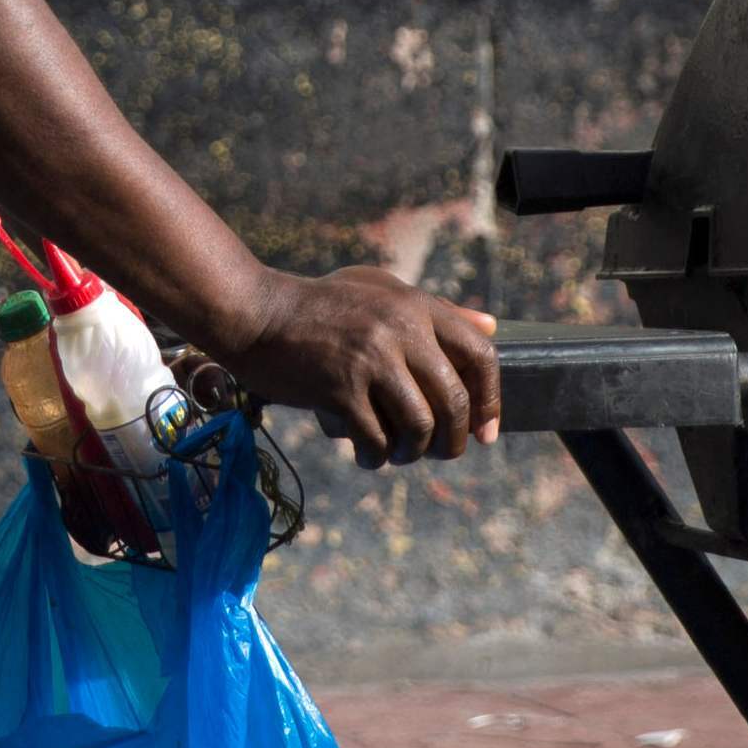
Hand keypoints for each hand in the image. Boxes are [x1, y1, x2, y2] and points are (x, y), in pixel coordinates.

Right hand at [225, 267, 500, 465]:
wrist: (257, 314)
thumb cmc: (322, 305)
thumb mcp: (382, 291)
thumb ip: (437, 310)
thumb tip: (490, 328)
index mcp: (416, 307)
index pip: (480, 355)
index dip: (490, 400)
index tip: (486, 432)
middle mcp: (401, 330)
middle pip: (454, 400)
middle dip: (454, 439)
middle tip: (442, 452)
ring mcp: (371, 360)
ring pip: (419, 425)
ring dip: (414, 451)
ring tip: (399, 453)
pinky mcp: (340, 389)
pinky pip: (377, 439)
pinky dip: (376, 456)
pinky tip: (367, 455)